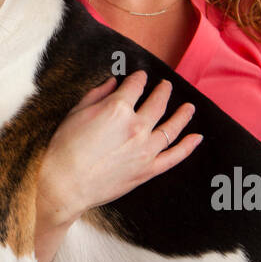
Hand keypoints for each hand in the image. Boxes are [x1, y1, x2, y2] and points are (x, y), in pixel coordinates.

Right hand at [36, 70, 201, 229]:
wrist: (65, 184)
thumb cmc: (64, 148)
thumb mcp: (76, 113)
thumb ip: (97, 95)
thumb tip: (112, 83)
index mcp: (118, 108)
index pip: (135, 85)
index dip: (139, 78)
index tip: (140, 76)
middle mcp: (137, 126)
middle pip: (157, 103)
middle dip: (163, 91)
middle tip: (166, 86)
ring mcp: (146, 149)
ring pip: (171, 127)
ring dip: (182, 115)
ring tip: (189, 107)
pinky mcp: (148, 170)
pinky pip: (174, 156)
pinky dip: (187, 146)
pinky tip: (196, 137)